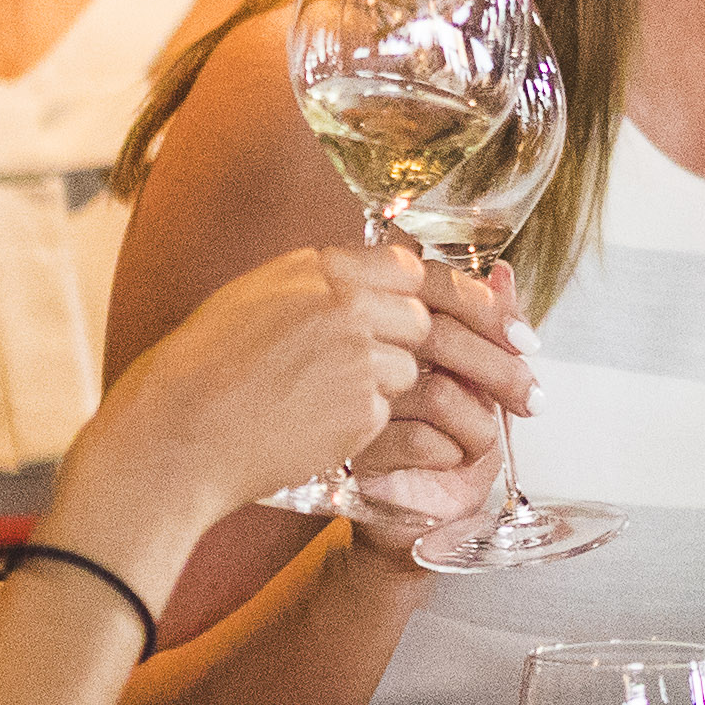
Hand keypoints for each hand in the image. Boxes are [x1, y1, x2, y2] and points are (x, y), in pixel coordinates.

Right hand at [74, 243, 528, 536]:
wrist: (171, 436)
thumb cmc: (199, 372)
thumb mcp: (257, 300)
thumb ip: (322, 284)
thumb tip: (391, 273)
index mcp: (317, 267)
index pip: (414, 270)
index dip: (465, 296)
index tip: (502, 317)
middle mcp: (343, 302)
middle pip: (433, 320)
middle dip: (485, 349)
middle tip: (532, 376)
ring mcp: (355, 355)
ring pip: (413, 372)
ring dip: (420, 394)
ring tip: (425, 413)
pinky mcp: (359, 411)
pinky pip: (391, 417)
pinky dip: (386, 428)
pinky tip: (358, 437)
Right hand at [336, 260, 541, 531]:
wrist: (413, 512)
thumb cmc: (442, 439)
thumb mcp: (475, 377)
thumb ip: (487, 322)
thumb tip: (503, 273)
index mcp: (389, 323)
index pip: (433, 288)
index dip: (488, 310)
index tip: (526, 342)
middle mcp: (365, 354)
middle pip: (440, 336)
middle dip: (503, 372)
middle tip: (531, 400)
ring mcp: (356, 402)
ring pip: (438, 392)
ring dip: (478, 424)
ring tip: (477, 443)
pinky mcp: (358, 449)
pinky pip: (421, 439)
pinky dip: (452, 453)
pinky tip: (447, 462)